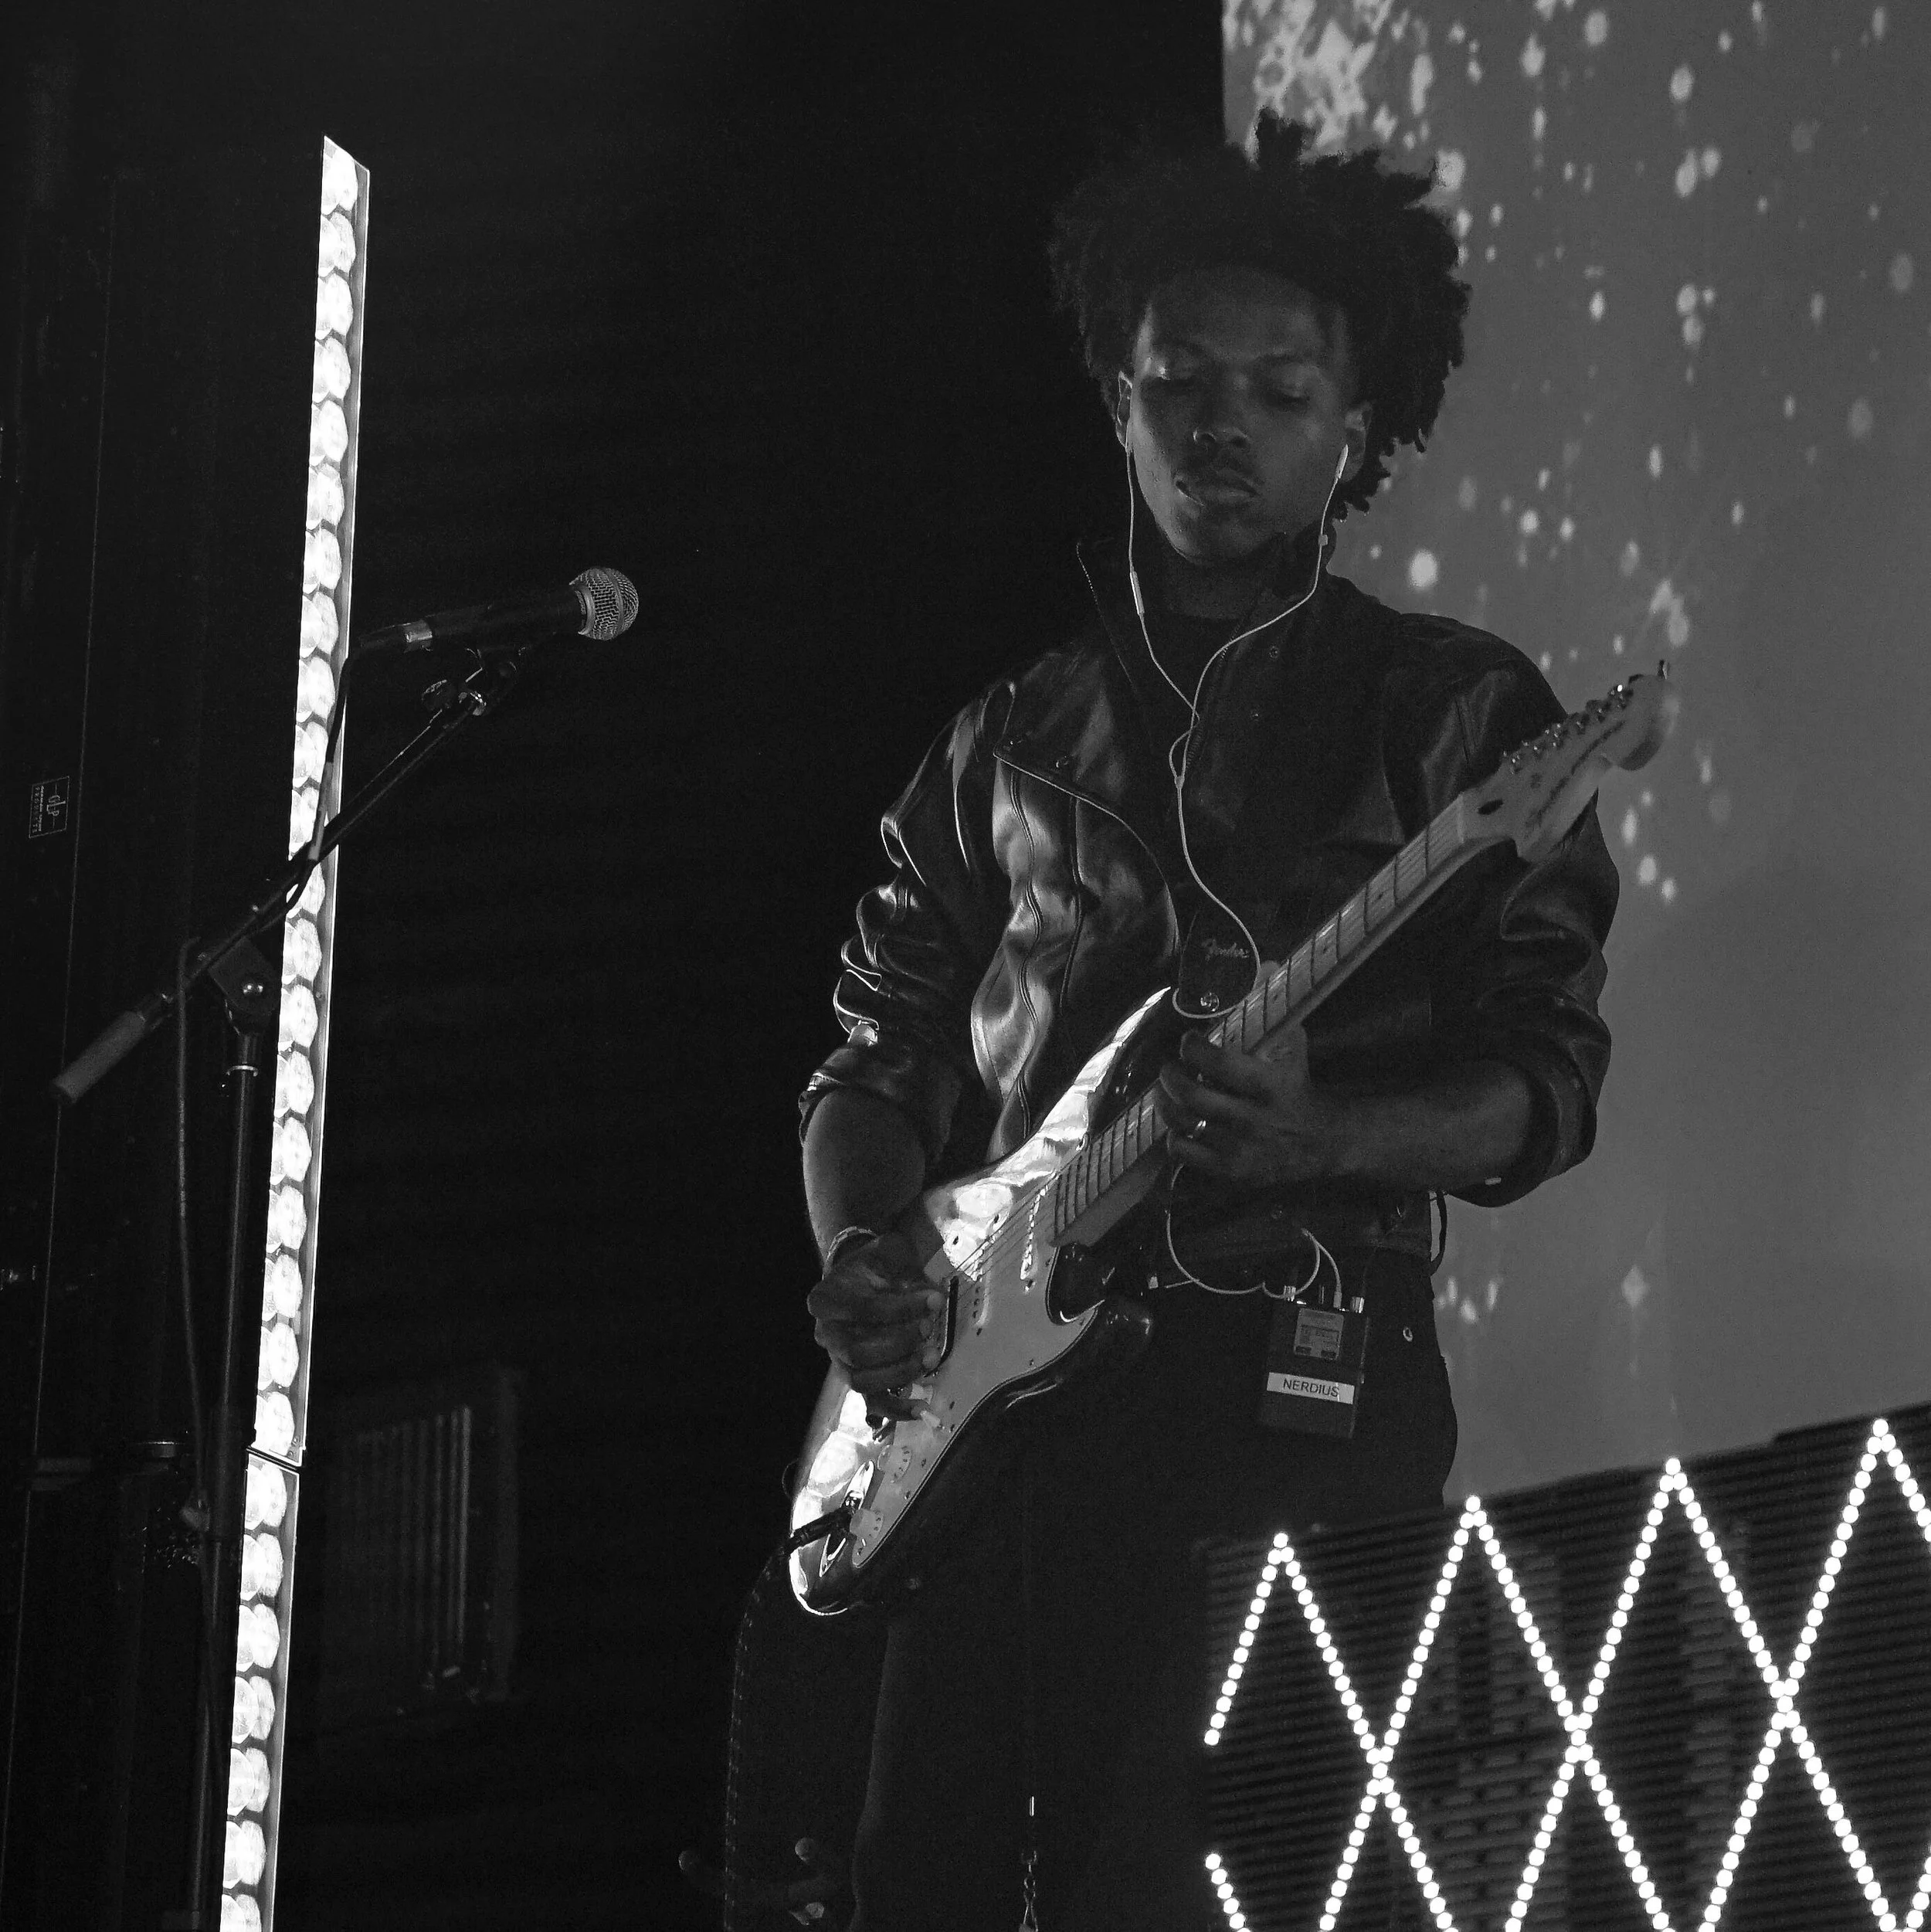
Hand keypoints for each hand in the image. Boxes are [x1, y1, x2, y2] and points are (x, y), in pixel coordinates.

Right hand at [805, 1230, 945, 1416]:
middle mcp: (826, 1334)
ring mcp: (839, 1360)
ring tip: (930, 1357)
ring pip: (861, 1380)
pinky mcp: (858, 1377)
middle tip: (927, 1328)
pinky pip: (872, 1401)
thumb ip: (904, 1262)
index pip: (861, 1309)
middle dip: (898, 1342)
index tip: (934, 1298)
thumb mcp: (885, 1251)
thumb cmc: (874, 1265)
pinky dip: (896, 1409)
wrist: (861, 1279)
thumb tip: (930, 1292)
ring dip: (900, 1371)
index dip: (900, 1308)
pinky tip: (921, 1407)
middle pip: (856, 1351)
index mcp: (825, 1299)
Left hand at [1152, 1025, 1342, 1192]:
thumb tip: (1262, 971)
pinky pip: (1183, 1152)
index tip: (1188, 1041)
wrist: (1322, 1141)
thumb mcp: (1293, 1051)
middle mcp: (1250, 1119)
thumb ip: (1272, 1020)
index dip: (1192, 1048)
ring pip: (1181, 1122)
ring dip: (1165, 1102)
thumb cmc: (1299, 1088)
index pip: (1216, 1063)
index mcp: (1268, 1085)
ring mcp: (1238, 1148)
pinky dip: (1174, 1135)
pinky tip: (1181, 1124)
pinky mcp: (1229, 1171)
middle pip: (1190, 1094)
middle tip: (1170, 1066)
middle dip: (1170, 1074)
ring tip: (1166, 1091)